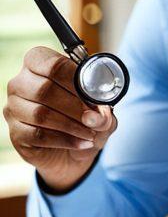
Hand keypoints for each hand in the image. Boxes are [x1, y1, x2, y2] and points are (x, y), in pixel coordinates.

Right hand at [3, 46, 116, 190]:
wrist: (73, 152)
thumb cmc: (84, 121)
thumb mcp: (102, 114)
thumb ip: (103, 113)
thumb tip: (96, 117)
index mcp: (40, 63)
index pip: (53, 64)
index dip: (76, 80)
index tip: (94, 96)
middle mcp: (21, 82)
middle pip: (44, 89)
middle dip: (75, 106)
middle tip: (94, 119)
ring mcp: (14, 107)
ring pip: (40, 114)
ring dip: (72, 125)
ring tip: (91, 134)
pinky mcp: (15, 132)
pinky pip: (37, 135)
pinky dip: (65, 140)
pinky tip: (81, 143)